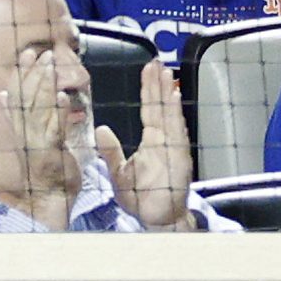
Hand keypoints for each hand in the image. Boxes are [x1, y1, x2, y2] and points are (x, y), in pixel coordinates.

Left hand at [97, 58, 195, 229]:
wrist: (156, 219)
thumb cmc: (141, 198)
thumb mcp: (118, 172)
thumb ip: (110, 150)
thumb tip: (101, 128)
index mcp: (152, 141)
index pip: (150, 109)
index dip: (148, 89)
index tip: (147, 69)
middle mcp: (165, 141)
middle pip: (161, 106)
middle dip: (158, 84)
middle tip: (156, 61)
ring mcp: (174, 148)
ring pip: (170, 115)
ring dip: (167, 94)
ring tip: (164, 73)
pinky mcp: (179, 158)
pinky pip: (176, 132)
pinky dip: (175, 114)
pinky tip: (173, 98)